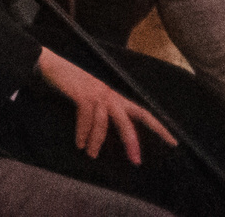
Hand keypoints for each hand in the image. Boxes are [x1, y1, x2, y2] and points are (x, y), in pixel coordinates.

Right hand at [35, 49, 170, 163]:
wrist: (51, 64)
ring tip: (91, 155)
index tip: (173, 142)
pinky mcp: (83, 96)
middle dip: (131, 142)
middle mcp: (110, 95)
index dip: (158, 127)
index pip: (142, 112)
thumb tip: (104, 127)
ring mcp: (96, 95)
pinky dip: (83, 133)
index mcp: (115, 96)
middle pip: (127, 122)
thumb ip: (101, 107)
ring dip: (97, 141)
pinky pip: (86, 119)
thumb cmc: (71, 80)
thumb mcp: (91, 93)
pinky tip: (80, 143)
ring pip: (103, 124)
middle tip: (136, 161)